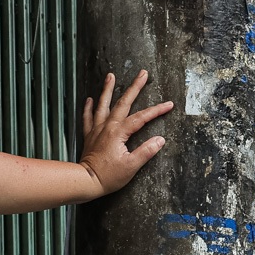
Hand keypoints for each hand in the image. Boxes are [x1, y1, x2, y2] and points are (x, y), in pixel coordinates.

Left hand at [79, 70, 172, 196]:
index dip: (156, 110)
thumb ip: (146, 151)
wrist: (85, 181)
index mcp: (119, 132)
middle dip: (134, 87)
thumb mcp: (132, 166)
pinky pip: (88, 117)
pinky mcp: (90, 136)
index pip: (142, 117)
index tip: (168, 104)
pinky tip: (89, 99)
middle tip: (142, 73)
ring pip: (103, 104)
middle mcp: (108, 126)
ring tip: (111, 76)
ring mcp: (97, 129)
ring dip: (108, 89)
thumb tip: (160, 139)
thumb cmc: (108, 176)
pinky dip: (88, 107)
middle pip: (123, 102)